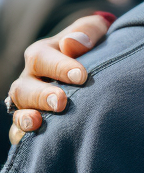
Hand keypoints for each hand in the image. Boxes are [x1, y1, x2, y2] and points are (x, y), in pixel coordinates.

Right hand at [7, 15, 111, 142]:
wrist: (96, 66)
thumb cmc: (94, 46)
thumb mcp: (93, 32)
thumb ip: (87, 31)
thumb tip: (73, 43)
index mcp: (42, 54)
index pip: (42, 58)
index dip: (60, 67)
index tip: (81, 76)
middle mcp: (30, 78)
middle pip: (25, 87)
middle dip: (42, 95)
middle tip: (62, 102)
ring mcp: (28, 101)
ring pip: (18, 109)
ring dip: (26, 117)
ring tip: (38, 122)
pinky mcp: (31, 120)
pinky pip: (19, 131)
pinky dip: (23, 136)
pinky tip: (35, 141)